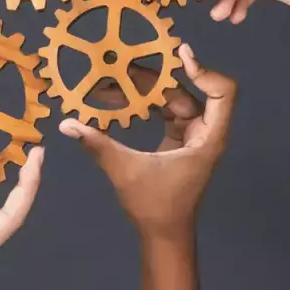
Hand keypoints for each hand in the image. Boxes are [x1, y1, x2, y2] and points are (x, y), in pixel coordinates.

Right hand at [60, 45, 235, 289]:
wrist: (163, 234)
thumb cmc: (155, 205)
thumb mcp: (125, 170)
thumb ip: (98, 144)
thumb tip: (66, 123)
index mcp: (207, 136)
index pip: (223, 92)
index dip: (204, 70)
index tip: (178, 55)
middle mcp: (204, 130)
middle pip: (187, 89)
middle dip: (154, 77)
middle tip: (121, 64)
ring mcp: (191, 133)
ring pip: (171, 98)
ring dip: (143, 89)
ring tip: (109, 80)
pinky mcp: (177, 137)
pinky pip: (162, 110)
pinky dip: (141, 103)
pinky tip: (114, 99)